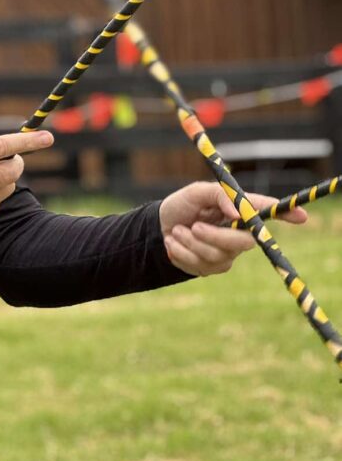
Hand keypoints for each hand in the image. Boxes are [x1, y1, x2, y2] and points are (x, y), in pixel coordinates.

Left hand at [158, 181, 307, 276]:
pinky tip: (174, 244)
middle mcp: (238, 233)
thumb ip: (218, 196)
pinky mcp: (211, 268)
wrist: (158, 227)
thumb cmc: (181, 206)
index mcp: (238, 211)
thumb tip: (236, 211)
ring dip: (190, 242)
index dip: (286, 214)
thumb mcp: (196, 192)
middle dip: (214, 236)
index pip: (266, 212)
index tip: (302, 217)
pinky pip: (201, 266)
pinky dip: (181, 252)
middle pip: (243, 243)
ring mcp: (227, 254)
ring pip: (217, 256)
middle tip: (193, 226)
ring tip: (177, 231)